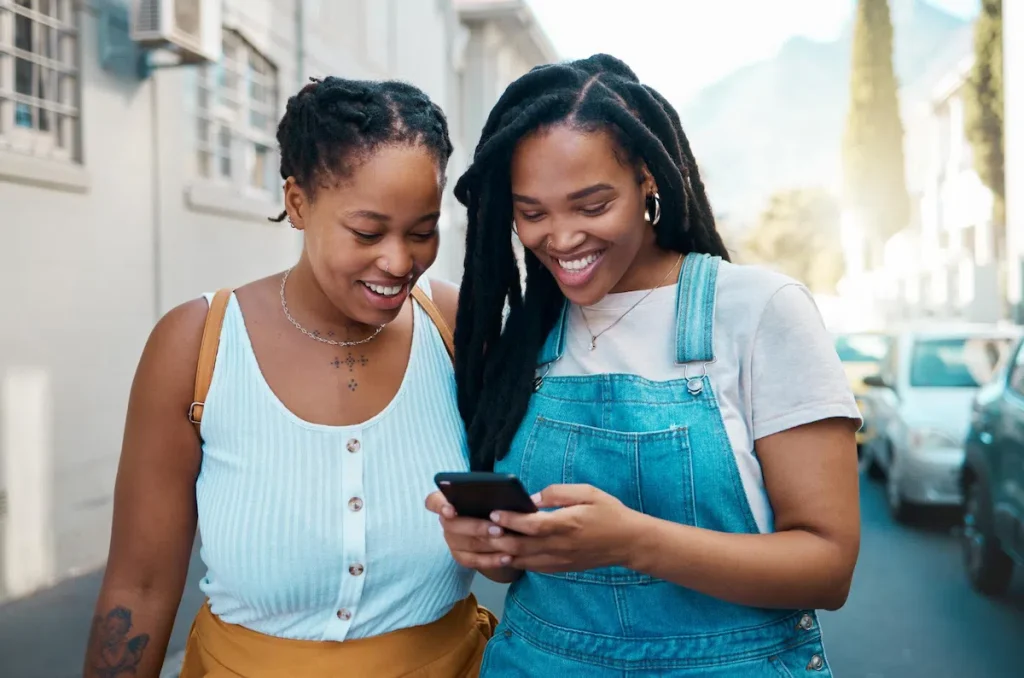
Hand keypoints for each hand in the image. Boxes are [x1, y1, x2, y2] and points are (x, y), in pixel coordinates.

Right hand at [425, 491, 518, 569]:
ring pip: (466, 544)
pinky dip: (492, 560)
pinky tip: (507, 558)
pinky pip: (473, 561)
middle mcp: (446, 521)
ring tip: (509, 544)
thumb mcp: (491, 494)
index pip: (434, 501)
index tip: (450, 511)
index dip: (440, 506)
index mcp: (447, 500)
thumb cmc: (493, 503)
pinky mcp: (461, 556)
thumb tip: (502, 493)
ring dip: (488, 545)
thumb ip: (490, 493)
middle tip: (498, 529)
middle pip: (452, 525)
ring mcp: (451, 540)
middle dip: (477, 527)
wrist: (497, 525)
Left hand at [487, 484, 639, 573]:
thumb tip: (530, 499)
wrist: (628, 542)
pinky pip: (532, 567)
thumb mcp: (587, 492)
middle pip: (521, 546)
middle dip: (498, 538)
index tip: (494, 513)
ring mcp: (560, 560)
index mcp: (567, 524)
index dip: (510, 520)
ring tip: (486, 541)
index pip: (531, 525)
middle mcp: (560, 546)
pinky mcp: (561, 568)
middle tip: (480, 529)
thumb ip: (557, 493)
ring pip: (523, 561)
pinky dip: (515, 561)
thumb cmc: (609, 512)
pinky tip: (504, 552)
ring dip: (502, 552)